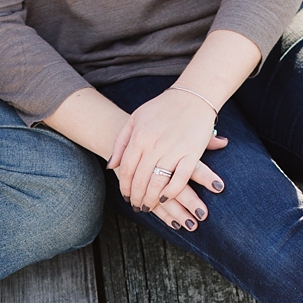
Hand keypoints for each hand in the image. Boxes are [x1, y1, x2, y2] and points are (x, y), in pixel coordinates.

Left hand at [109, 89, 225, 230]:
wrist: (192, 97)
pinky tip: (165, 198)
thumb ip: (121, 143)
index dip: (124, 186)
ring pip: (157, 182)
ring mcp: (173, 150)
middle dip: (136, 196)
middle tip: (136, 206)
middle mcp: (154, 145)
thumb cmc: (161, 108)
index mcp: (139, 137)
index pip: (126, 169)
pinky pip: (180, 179)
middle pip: (140, 179)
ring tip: (148, 206)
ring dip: (151, 198)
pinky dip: (172, 192)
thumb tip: (110, 166)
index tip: (125, 196)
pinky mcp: (192, 153)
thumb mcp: (135, 119)